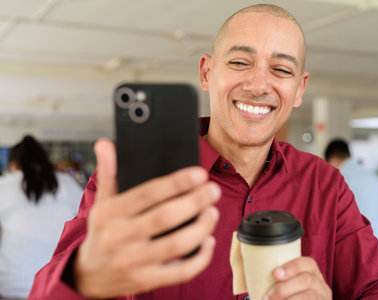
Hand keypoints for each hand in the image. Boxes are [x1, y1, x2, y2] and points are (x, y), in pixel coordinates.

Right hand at [73, 139, 220, 297]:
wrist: (89, 276)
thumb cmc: (103, 233)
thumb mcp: (102, 203)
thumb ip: (109, 174)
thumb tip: (106, 143)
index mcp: (111, 214)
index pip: (147, 194)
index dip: (176, 183)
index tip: (199, 173)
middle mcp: (121, 238)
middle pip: (165, 218)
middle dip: (194, 202)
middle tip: (213, 190)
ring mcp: (135, 262)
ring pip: (176, 245)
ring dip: (201, 228)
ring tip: (213, 212)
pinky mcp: (147, 280)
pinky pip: (180, 272)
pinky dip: (199, 258)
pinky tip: (208, 241)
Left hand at [264, 257, 331, 299]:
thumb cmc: (284, 296)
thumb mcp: (285, 284)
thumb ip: (275, 277)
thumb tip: (248, 268)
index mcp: (312, 274)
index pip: (308, 263)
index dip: (292, 267)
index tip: (275, 273)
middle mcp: (321, 286)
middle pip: (307, 281)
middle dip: (284, 288)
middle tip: (267, 297)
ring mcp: (323, 299)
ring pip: (309, 296)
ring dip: (288, 299)